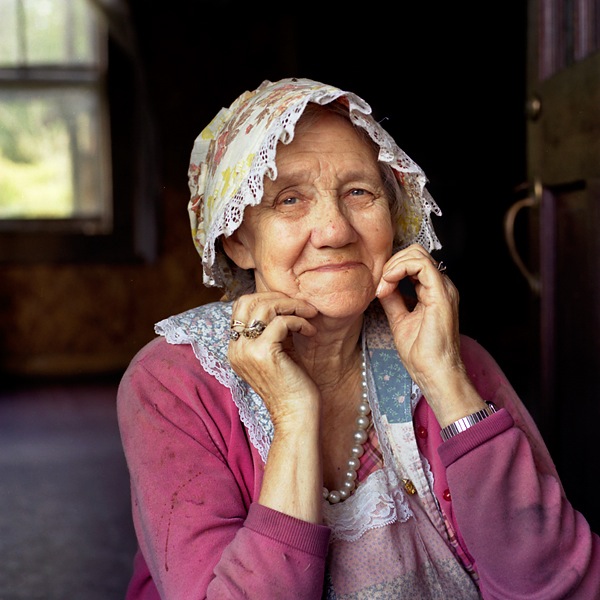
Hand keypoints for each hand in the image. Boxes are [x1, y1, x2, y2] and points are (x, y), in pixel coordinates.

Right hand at [227, 291, 319, 426]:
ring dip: (292, 306)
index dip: (267, 299)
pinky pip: (281, 321)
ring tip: (309, 314)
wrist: (296, 416)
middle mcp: (236, 348)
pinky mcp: (263, 352)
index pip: (241, 306)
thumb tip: (283, 301)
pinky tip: (310, 331)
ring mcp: (246, 350)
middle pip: (248, 301)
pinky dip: (299, 321)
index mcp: (236, 348)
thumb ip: (273, 328)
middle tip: (302, 306)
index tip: (291, 306)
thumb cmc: (292, 385)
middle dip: (279, 298)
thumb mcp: (278, 350)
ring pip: (264, 307)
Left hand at [375, 244, 470, 413]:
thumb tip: (381, 285)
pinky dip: (400, 268)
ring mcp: (443, 288)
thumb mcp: (399, 319)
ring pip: (417, 254)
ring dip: (393, 265)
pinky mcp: (441, 294)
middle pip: (415, 252)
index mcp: (432, 291)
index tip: (378, 288)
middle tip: (379, 285)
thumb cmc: (421, 353)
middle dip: (391, 262)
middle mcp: (440, 286)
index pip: (413, 262)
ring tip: (383, 286)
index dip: (391, 267)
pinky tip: (388, 283)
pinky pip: (421, 265)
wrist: (433, 372)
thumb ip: (392, 300)